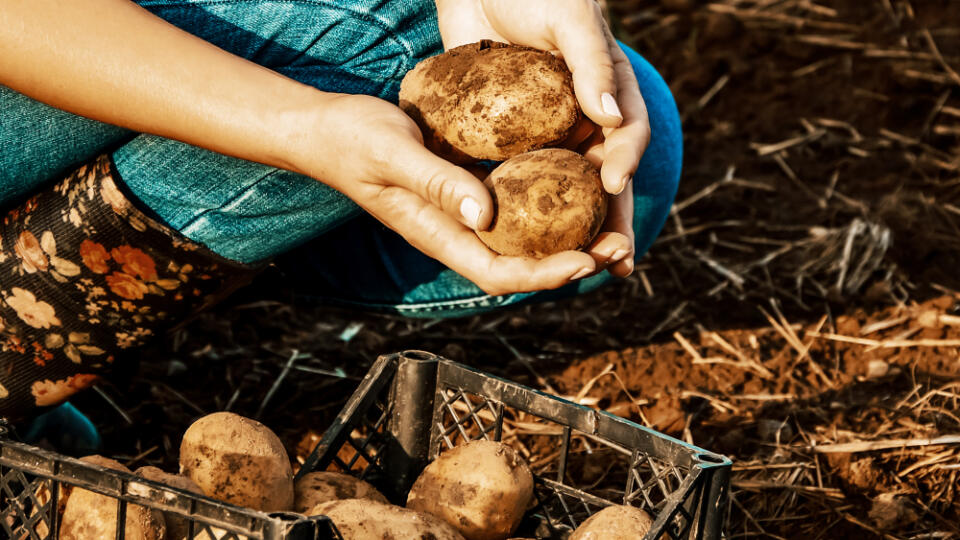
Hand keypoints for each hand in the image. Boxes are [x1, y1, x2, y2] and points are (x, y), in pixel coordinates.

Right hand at [290, 94, 599, 294]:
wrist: (327, 130)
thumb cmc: (352, 141)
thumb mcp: (394, 155)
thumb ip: (437, 184)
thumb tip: (486, 215)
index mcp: (438, 234)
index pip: (498, 273)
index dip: (543, 275)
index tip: (584, 262)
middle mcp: (456, 230)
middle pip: (521, 264)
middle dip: (571, 262)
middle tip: (619, 245)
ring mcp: (462, 212)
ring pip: (522, 238)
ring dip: (567, 236)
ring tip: (612, 224)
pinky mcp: (466, 188)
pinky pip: (514, 205)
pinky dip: (548, 203)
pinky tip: (575, 184)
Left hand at [436, 0, 650, 276]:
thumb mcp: (568, 18)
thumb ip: (591, 65)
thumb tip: (610, 120)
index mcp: (608, 93)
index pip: (626, 133)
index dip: (624, 159)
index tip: (613, 182)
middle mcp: (581, 121)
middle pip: (601, 180)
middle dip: (611, 222)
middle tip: (615, 260)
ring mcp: (544, 135)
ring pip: (563, 191)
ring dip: (571, 233)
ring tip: (573, 270)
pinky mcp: (507, 141)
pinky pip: (517, 180)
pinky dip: (521, 213)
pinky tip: (516, 244)